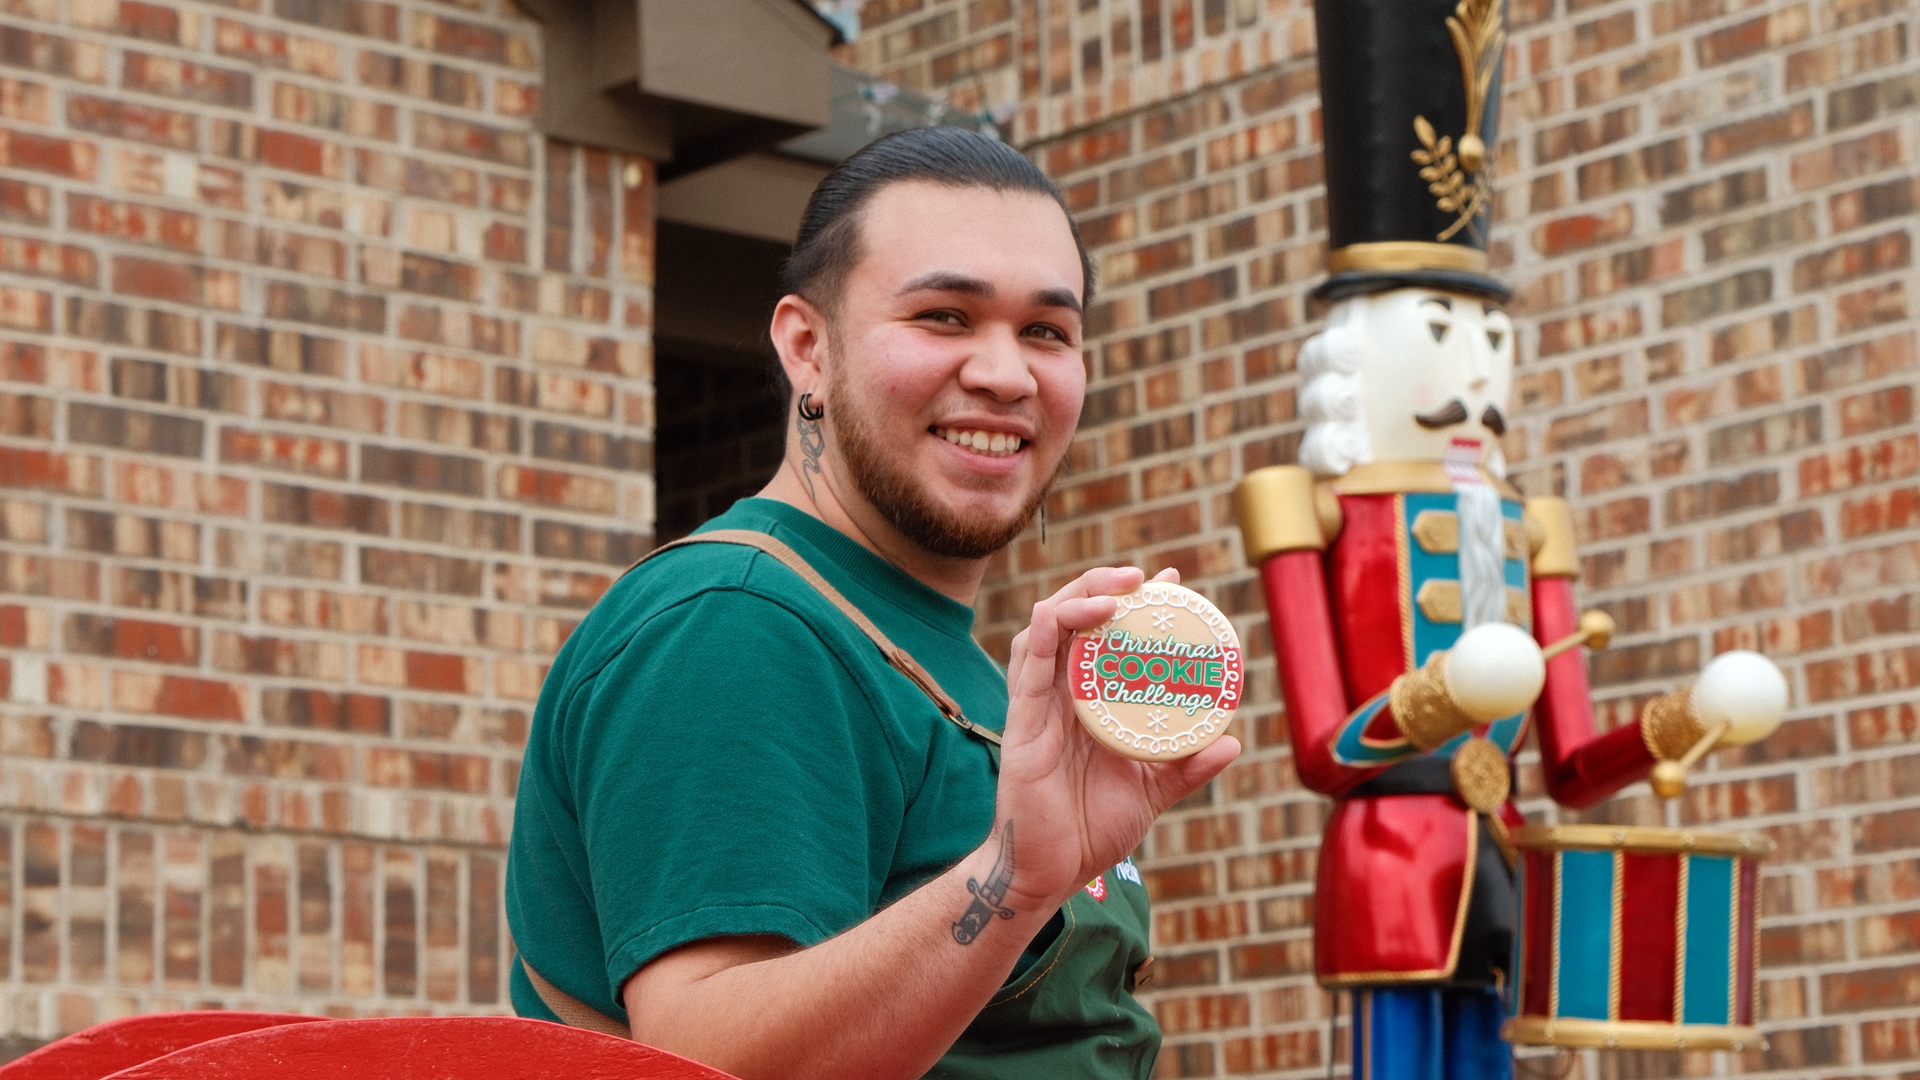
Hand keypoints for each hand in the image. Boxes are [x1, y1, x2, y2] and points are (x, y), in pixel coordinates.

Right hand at [991, 566, 1240, 911]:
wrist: (1050, 873)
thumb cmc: (1090, 831)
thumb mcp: (1151, 792)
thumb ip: (1186, 767)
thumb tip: (1232, 742)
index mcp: (1088, 704)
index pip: (1107, 636)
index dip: (1134, 602)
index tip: (1169, 581)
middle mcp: (1060, 695)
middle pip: (1074, 619)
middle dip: (1104, 585)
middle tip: (1144, 575)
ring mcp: (1038, 705)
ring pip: (1047, 630)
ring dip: (1078, 599)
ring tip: (1116, 590)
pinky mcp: (1022, 724)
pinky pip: (1027, 668)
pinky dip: (1044, 634)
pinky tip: (1064, 615)